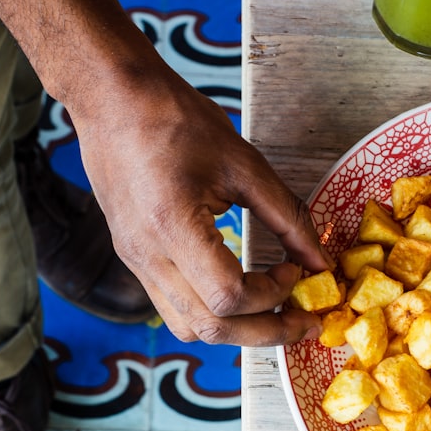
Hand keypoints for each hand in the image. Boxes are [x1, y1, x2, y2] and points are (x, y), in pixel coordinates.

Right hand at [73, 71, 331, 345]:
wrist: (111, 97)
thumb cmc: (173, 118)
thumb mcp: (243, 162)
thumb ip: (286, 216)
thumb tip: (318, 260)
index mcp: (172, 227)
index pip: (228, 297)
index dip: (272, 294)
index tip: (295, 271)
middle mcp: (147, 255)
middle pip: (210, 329)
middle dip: (264, 333)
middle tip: (302, 322)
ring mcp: (135, 261)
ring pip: (189, 328)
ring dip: (237, 329)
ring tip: (274, 312)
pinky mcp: (134, 258)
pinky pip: (174, 307)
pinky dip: (212, 311)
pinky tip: (241, 292)